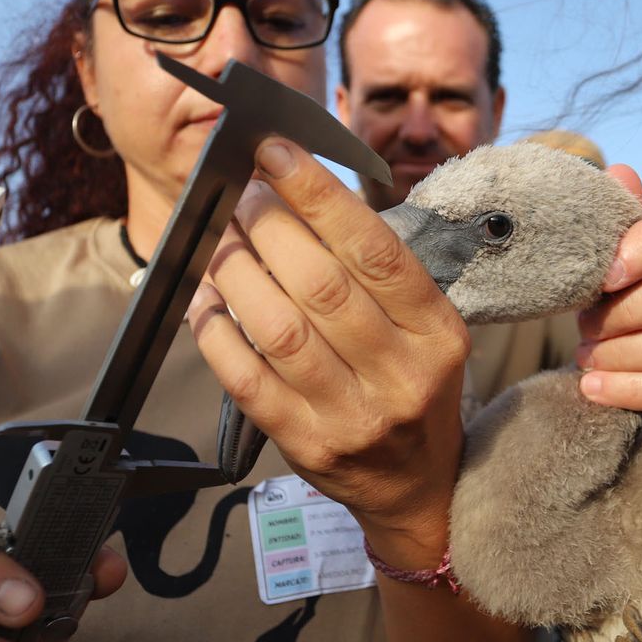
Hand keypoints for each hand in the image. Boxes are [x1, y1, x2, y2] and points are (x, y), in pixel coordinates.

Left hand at [187, 137, 469, 563]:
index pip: (376, 250)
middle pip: (323, 284)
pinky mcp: (307, 446)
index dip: (319, 194)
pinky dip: (215, 332)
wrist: (417, 489)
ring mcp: (354, 416)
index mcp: (438, 333)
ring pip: (279, 328)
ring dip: (237, 271)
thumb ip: (375, 272)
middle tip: (241, 192)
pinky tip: (202, 298)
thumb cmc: (413, 389)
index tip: (276, 151)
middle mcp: (402, 375)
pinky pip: (247, 380)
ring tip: (218, 236)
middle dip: (269, 225)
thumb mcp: (425, 330)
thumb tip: (297, 195)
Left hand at [576, 166, 641, 427]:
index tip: (604, 276)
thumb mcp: (613, 265)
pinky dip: (634, 390)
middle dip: (631, 310)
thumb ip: (616, 224)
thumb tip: (619, 173)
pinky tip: (596, 389)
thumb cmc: (625, 303)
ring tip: (585, 360)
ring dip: (626, 354)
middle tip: (586, 328)